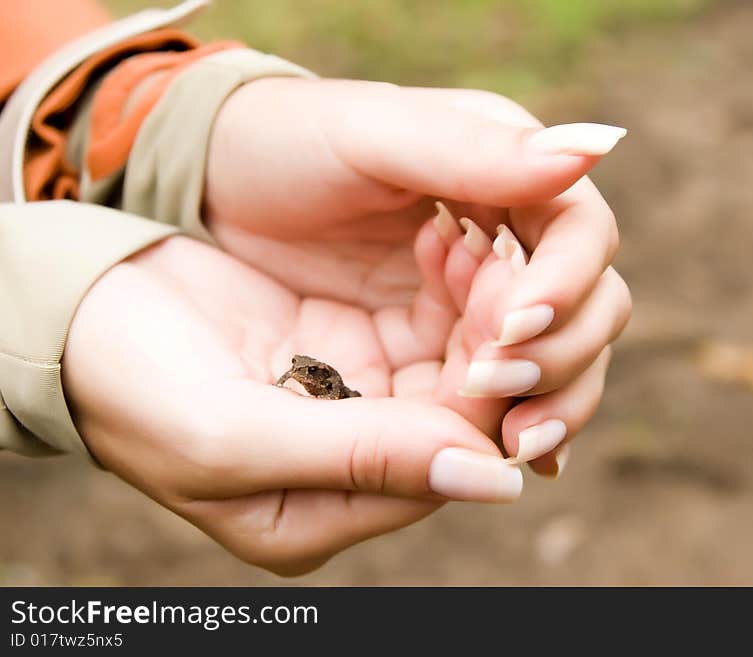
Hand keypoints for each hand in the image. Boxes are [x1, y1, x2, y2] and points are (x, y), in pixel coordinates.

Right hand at [62, 236, 519, 575]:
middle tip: (502, 266)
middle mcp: (345, 475)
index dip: (487, 403)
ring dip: (474, 311)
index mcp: (315, 519)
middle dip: (491, 349)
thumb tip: (493, 479)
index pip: (438, 473)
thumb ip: (360, 460)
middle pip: (456, 422)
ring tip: (474, 241)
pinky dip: (443, 289)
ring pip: (450, 370)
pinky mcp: (343, 356)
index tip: (510, 326)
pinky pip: (421, 331)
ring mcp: (347, 411)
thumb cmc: (129, 386)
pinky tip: (446, 238)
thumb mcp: (231, 436)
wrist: (72, 312)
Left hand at [204, 78, 631, 473]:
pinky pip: (492, 393)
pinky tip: (501, 451)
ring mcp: (469, 301)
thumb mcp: (366, 136)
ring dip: (543, 399)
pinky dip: (504, 423)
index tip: (510, 322)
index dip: (564, 285)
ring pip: (551, 361)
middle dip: (557, 352)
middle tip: (491, 377)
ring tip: (506, 434)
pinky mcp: (430, 350)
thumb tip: (599, 149)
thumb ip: (473, 152)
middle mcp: (503, 239)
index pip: (580, 235)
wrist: (199, 193)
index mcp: (503, 172)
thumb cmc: (277, 144)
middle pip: (587, 309)